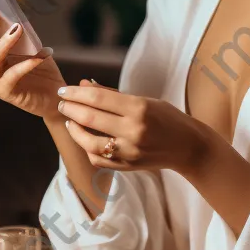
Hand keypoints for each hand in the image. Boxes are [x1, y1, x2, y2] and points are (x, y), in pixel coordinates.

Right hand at [0, 2, 64, 118]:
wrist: (54, 95)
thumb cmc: (42, 68)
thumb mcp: (34, 45)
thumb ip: (24, 31)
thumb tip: (18, 13)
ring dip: (3, 43)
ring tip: (17, 29)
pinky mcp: (7, 93)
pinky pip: (11, 77)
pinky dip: (25, 64)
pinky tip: (39, 56)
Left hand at [56, 79, 210, 175]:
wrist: (188, 147)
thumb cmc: (167, 117)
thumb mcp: (144, 99)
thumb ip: (112, 94)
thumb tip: (84, 83)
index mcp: (139, 108)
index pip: (99, 98)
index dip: (77, 93)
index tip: (63, 90)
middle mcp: (133, 130)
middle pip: (91, 118)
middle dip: (71, 109)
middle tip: (61, 102)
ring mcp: (130, 151)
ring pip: (90, 143)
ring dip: (75, 130)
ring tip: (70, 121)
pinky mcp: (128, 166)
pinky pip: (99, 159)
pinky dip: (87, 148)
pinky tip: (84, 138)